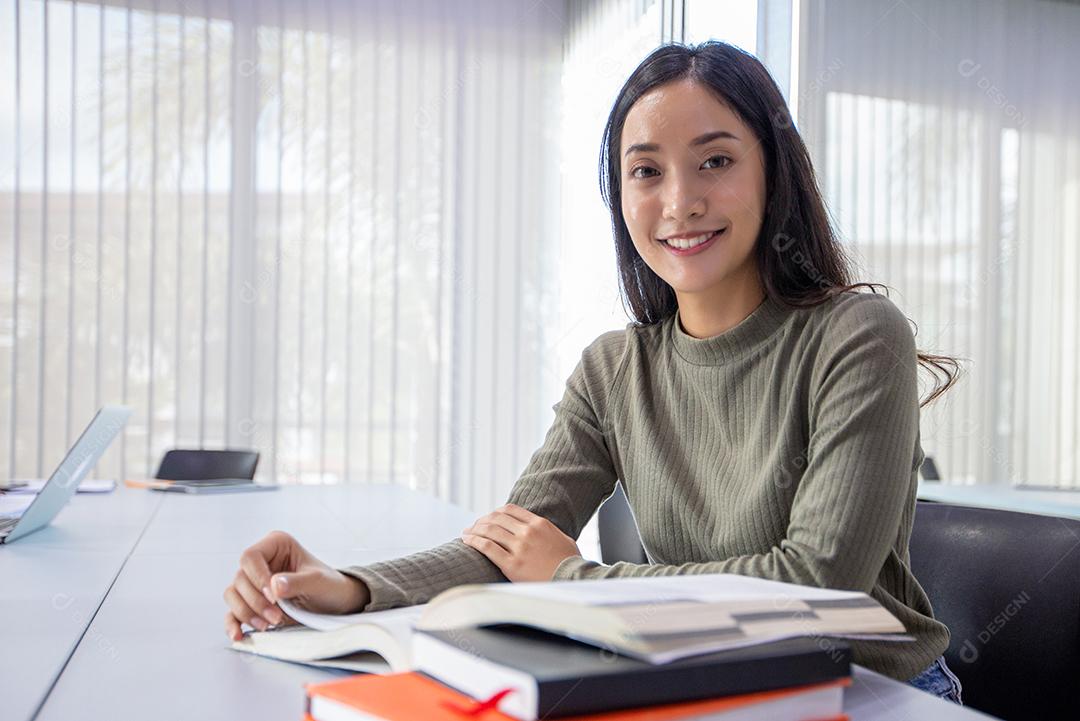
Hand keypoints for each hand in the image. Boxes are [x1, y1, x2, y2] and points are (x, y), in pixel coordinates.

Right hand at [223, 530, 369, 640]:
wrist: (335, 603)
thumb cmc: (330, 585)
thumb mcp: (319, 581)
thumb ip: (298, 582)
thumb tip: (274, 585)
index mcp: (276, 545)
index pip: (251, 557)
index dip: (258, 578)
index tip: (274, 597)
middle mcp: (262, 561)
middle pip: (240, 579)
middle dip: (256, 602)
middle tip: (276, 617)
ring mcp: (254, 582)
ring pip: (233, 595)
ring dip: (247, 613)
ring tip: (268, 625)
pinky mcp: (252, 603)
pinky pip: (232, 612)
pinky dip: (233, 624)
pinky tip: (239, 635)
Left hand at [461, 503, 580, 581]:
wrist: (572, 582)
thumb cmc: (570, 563)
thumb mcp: (563, 538)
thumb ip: (547, 531)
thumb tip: (540, 529)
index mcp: (539, 524)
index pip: (510, 510)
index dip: (496, 512)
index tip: (489, 518)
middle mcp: (528, 532)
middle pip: (497, 518)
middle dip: (482, 521)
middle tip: (474, 526)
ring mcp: (519, 548)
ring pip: (489, 531)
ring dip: (474, 530)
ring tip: (466, 533)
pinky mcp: (512, 565)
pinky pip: (487, 547)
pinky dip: (474, 541)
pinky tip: (467, 541)